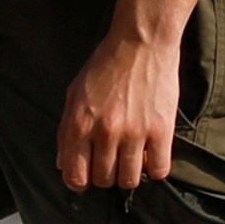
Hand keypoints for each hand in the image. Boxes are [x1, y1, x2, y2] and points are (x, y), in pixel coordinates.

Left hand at [53, 20, 183, 191]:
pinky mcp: (161, 130)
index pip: (75, 176)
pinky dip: (154, 168)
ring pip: (129, 180)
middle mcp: (104, 132)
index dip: (80, 181)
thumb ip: (66, 131)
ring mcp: (134, 133)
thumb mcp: (75, 93)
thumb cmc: (105, 65)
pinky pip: (159, 170)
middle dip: (105, 174)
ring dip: (129, 173)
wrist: (140, 42)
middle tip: (112, 158)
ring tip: (132, 157)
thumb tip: (63, 164)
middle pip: (103, 180)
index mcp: (79, 123)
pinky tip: (150, 154)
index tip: (87, 176)